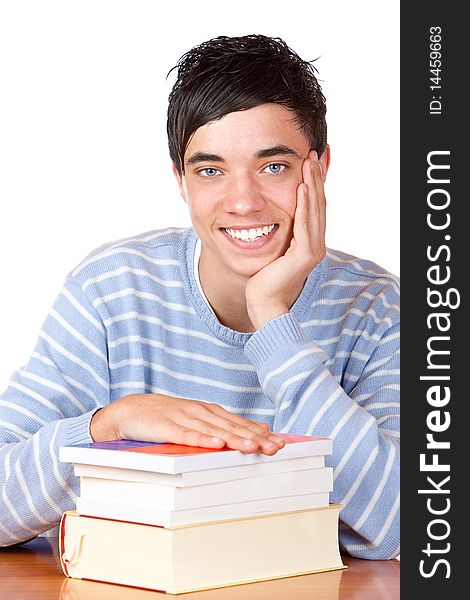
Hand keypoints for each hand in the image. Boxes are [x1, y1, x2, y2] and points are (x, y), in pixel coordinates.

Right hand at [90, 393, 285, 454]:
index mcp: (209, 411)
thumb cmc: (166, 418)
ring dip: (234, 438)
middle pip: (231, 426)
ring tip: (253, 447)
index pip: (239, 423)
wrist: (129, 410)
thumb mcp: (196, 420)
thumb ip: (223, 425)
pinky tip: (216, 444)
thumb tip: (256, 431)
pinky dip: (202, 438)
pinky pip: (187, 434)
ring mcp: (183, 417)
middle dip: (255, 438)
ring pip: (214, 430)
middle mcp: (200, 412)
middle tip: (274, 448)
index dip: (260, 433)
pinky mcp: (166, 426)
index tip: (280, 443)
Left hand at [245, 149, 326, 328]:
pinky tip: (302, 187)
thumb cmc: (263, 277)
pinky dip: (304, 205)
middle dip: (315, 177)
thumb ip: (275, 231)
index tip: (308, 160)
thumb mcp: (271, 247)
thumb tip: (263, 213)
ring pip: (315, 210)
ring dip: (312, 184)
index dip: (313, 182)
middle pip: (318, 203)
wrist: (262, 301)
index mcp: (309, 240)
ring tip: (309, 162)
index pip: (313, 205)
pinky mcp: (305, 254)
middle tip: (312, 153)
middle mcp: (315, 243)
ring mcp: (313, 249)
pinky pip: (305, 224)